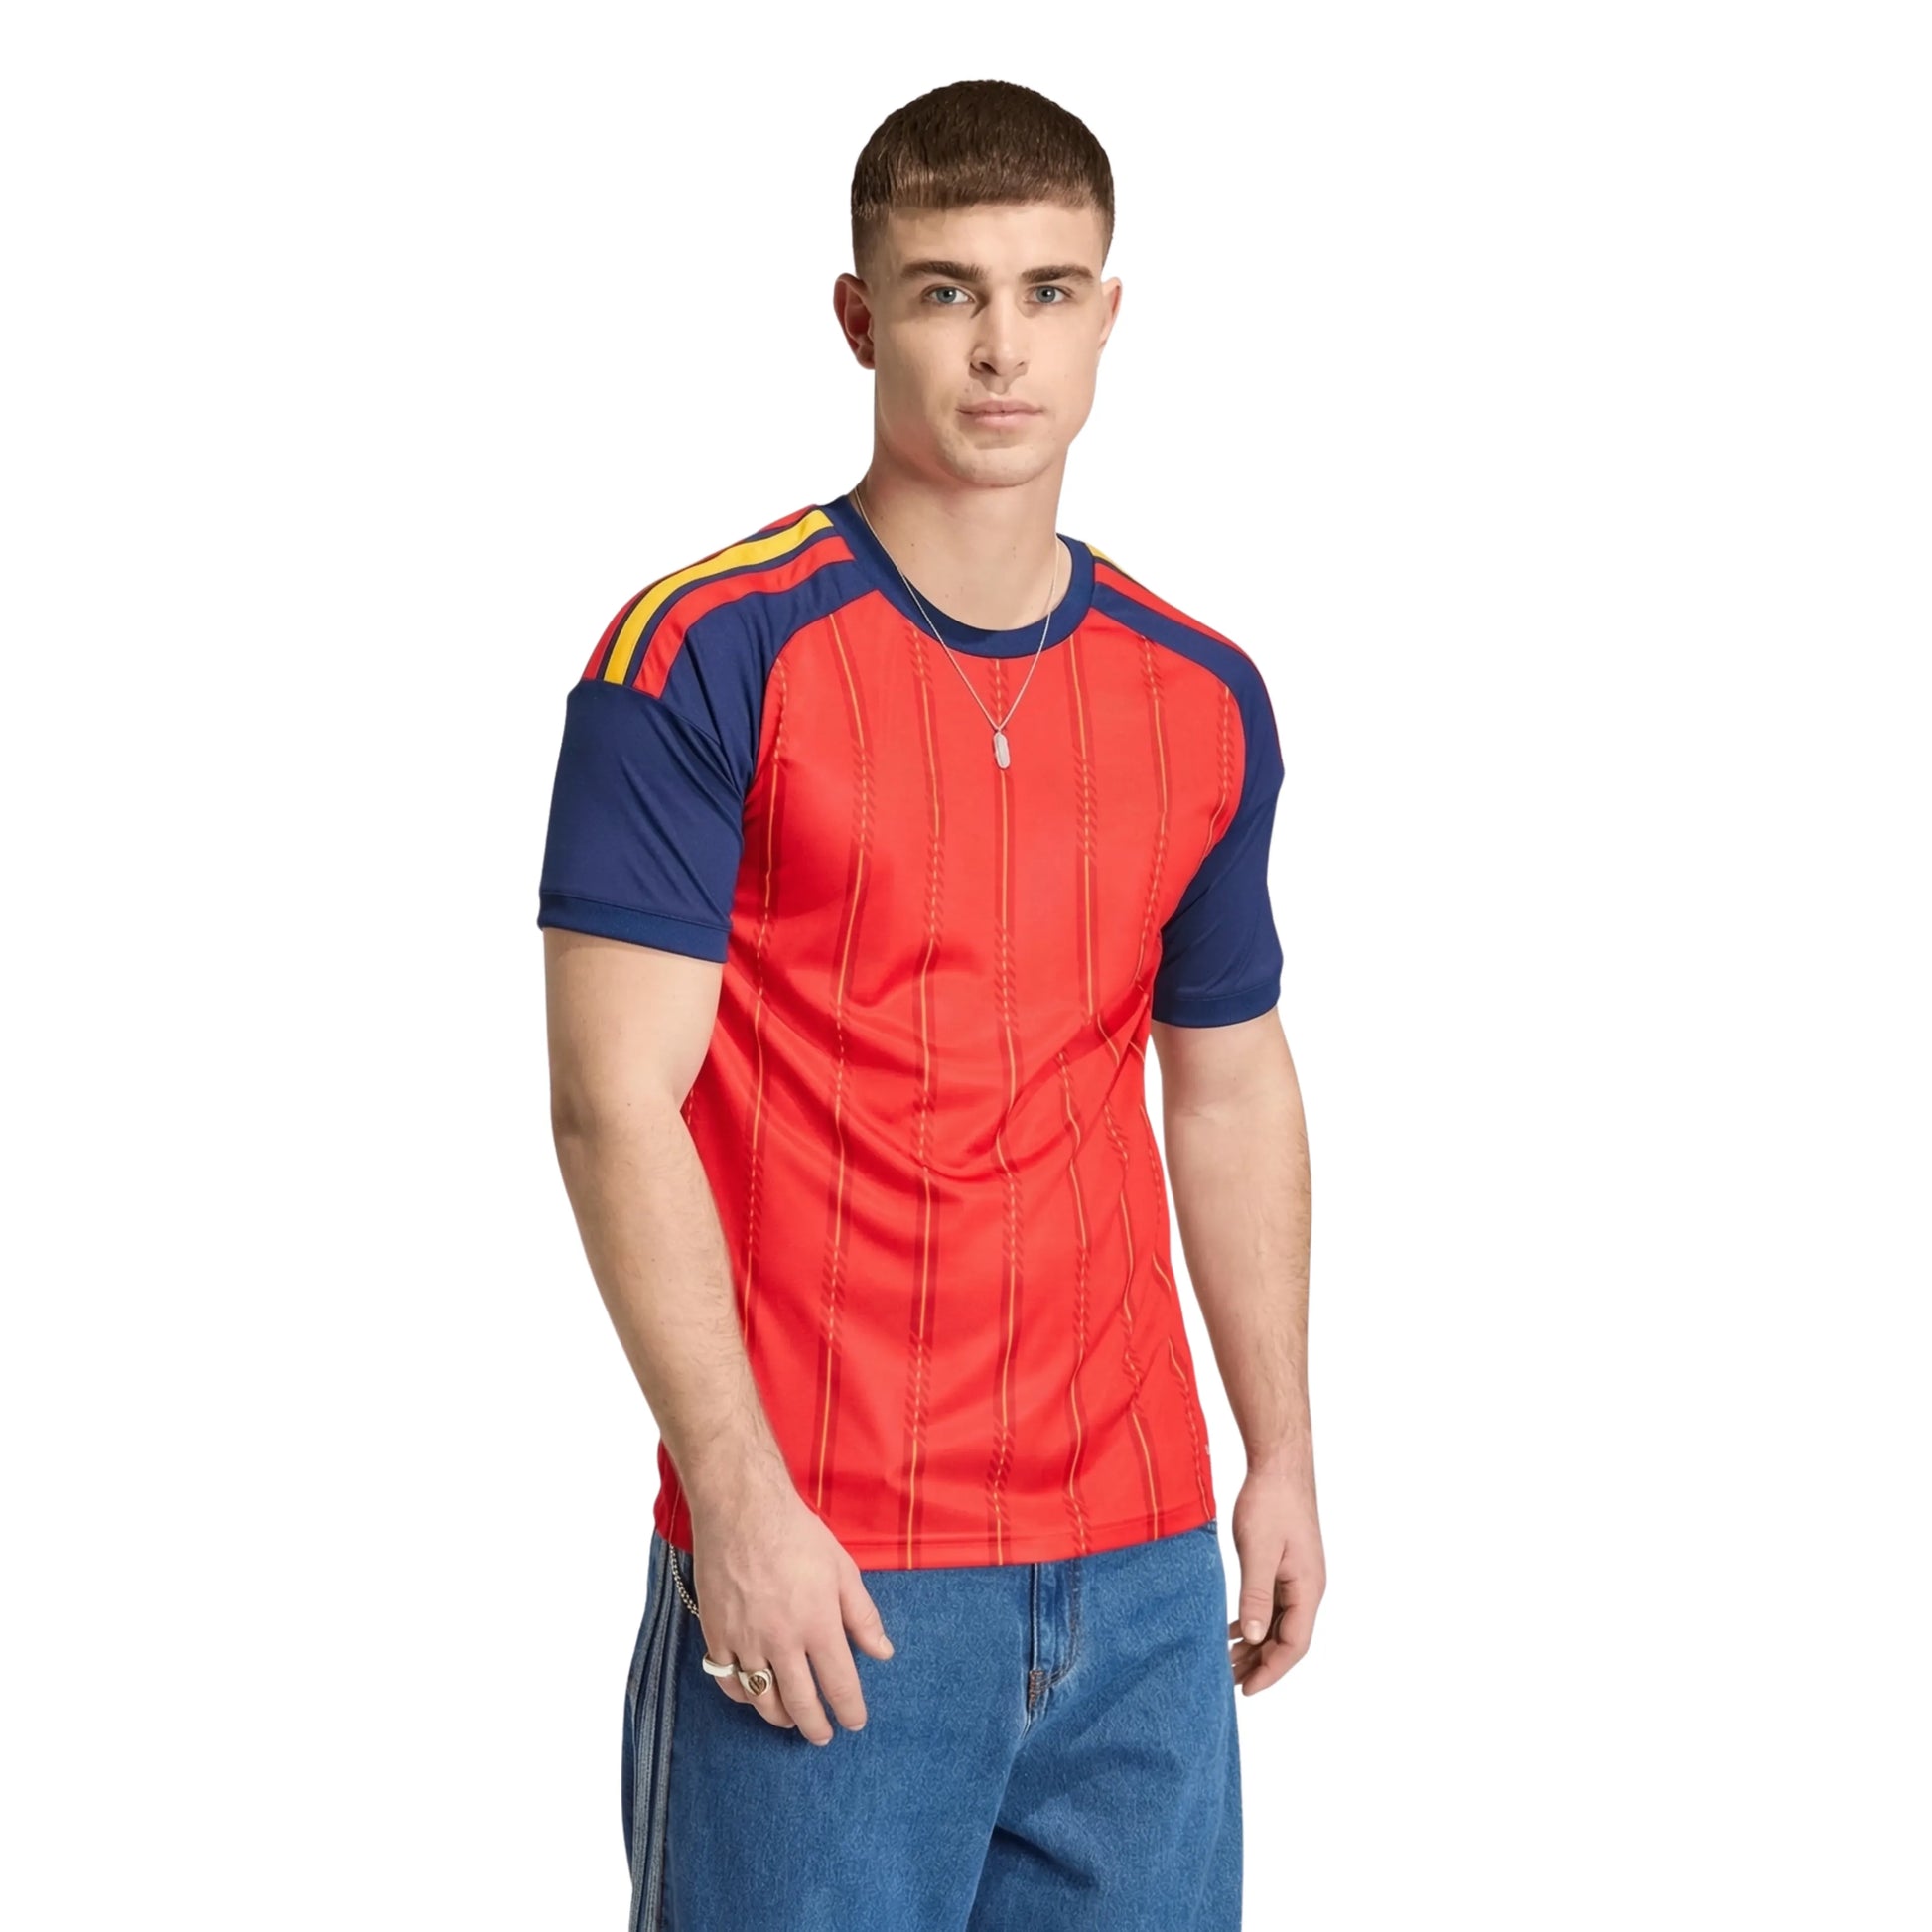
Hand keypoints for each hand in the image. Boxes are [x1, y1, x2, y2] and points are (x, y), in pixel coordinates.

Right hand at [686, 1470, 895, 1744]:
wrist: (741, 1510)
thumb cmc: (797, 1534)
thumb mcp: (842, 1570)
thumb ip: (863, 1616)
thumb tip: (883, 1653)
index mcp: (818, 1624)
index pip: (839, 1684)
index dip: (850, 1710)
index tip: (855, 1723)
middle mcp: (781, 1640)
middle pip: (800, 1702)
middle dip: (815, 1726)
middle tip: (823, 1736)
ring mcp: (744, 1640)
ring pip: (762, 1699)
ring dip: (779, 1716)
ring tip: (790, 1720)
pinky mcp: (715, 1633)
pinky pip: (727, 1681)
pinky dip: (742, 1695)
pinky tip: (752, 1695)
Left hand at [1225, 1461, 1324, 1696]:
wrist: (1280, 1465)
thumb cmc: (1270, 1503)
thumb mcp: (1258, 1551)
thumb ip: (1256, 1595)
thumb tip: (1255, 1638)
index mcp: (1308, 1589)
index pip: (1294, 1646)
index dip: (1271, 1671)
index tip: (1245, 1691)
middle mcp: (1309, 1588)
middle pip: (1288, 1639)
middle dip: (1261, 1664)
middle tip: (1228, 1681)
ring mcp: (1299, 1577)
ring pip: (1280, 1624)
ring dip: (1257, 1644)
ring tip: (1227, 1661)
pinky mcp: (1287, 1566)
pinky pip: (1275, 1605)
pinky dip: (1256, 1621)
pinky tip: (1234, 1630)